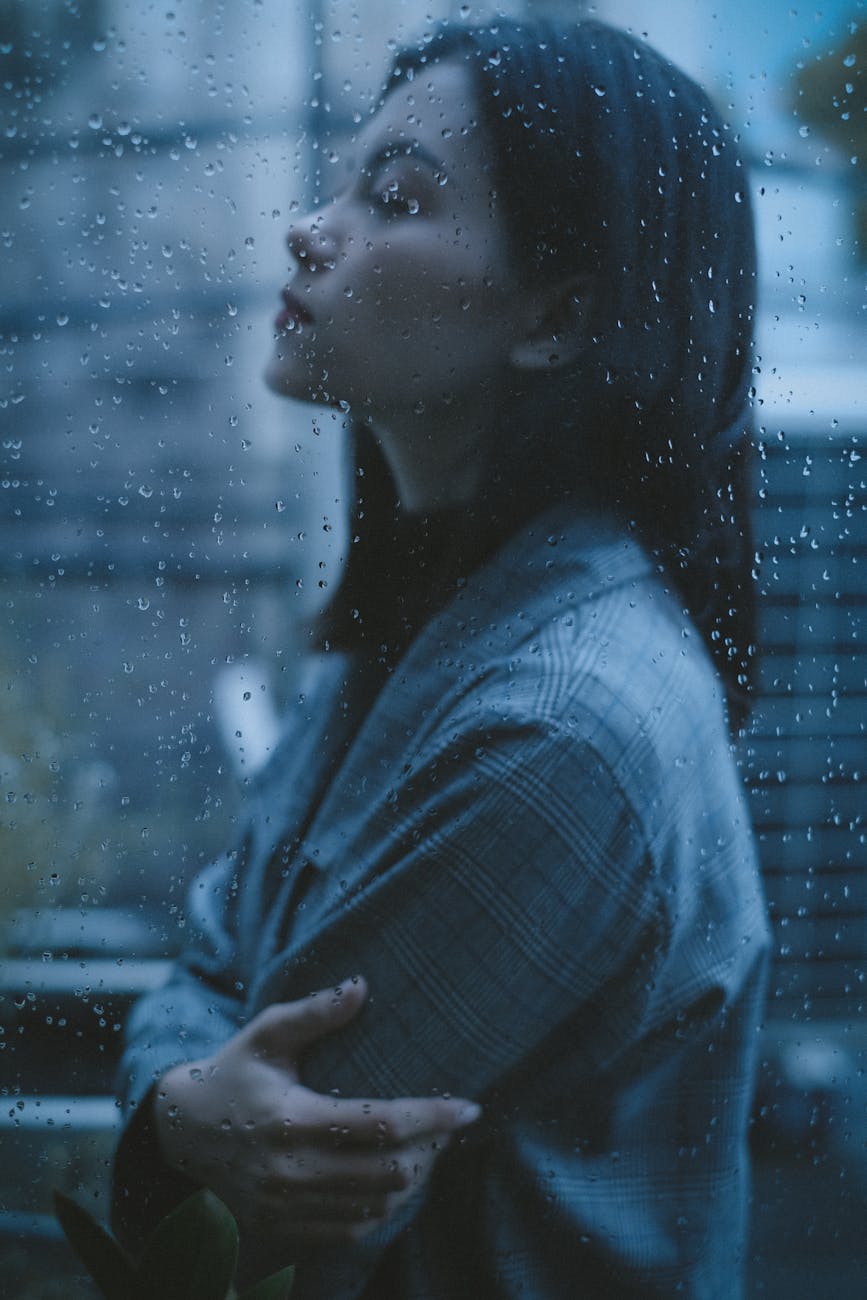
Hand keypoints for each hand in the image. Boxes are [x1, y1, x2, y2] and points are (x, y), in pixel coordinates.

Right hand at [152, 977, 479, 1252]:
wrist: (180, 1135)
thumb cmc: (232, 1073)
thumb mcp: (266, 1034)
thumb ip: (314, 1013)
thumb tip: (361, 986)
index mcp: (291, 1119)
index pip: (379, 1124)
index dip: (432, 1117)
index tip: (469, 1107)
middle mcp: (291, 1171)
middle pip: (387, 1173)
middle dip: (431, 1150)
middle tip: (450, 1125)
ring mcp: (286, 1207)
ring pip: (375, 1206)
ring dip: (413, 1180)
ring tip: (431, 1149)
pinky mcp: (284, 1229)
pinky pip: (352, 1229)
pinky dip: (383, 1207)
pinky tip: (396, 1180)